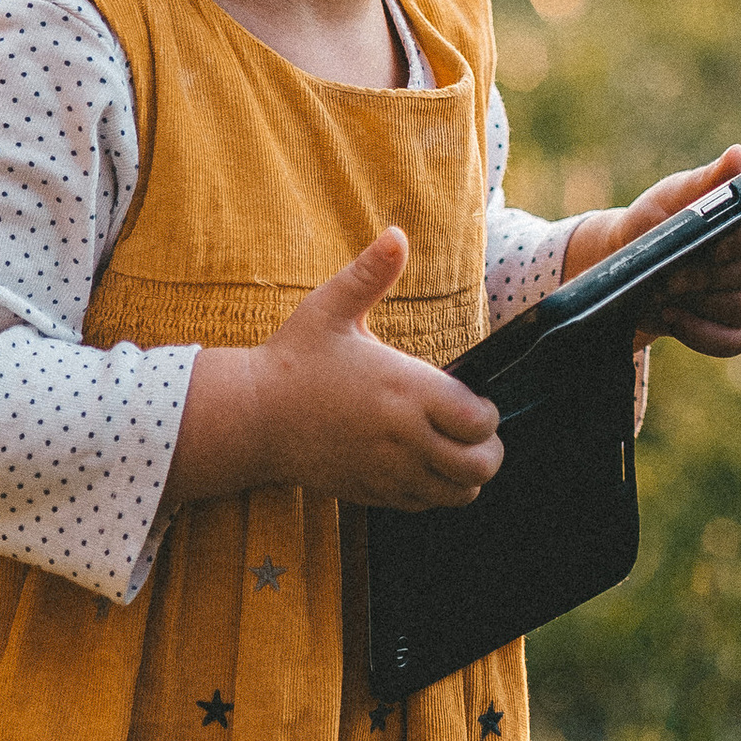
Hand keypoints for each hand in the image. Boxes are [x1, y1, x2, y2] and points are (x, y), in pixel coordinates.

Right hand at [167, 228, 502, 513]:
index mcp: (404, 390)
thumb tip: (397, 235)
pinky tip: (420, 465)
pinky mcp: (371, 493)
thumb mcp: (330, 309)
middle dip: (489, 449)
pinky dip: (434, 491)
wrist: (250, 417)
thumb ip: (370, 274)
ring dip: (465, 475)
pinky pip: (424, 505)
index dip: (488, 413)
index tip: (474, 400)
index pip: (479, 420)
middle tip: (475, 431)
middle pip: (480, 465)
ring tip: (453, 450)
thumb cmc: (293, 359)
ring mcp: (387, 471)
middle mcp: (403, 437)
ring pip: (457, 493)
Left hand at [562, 144, 740, 359]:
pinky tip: (674, 319)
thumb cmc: (660, 223)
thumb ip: (707, 181)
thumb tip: (739, 156)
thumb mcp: (675, 197)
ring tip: (665, 293)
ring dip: (702, 303)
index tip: (711, 242)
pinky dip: (701, 333)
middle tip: (670, 275)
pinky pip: (735, 340)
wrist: (635, 268)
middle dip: (710, 274)